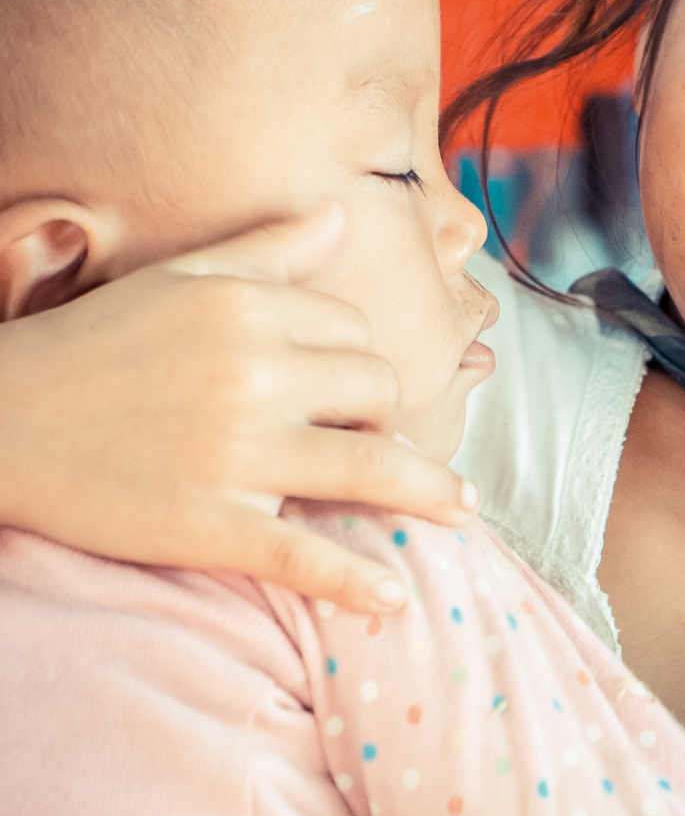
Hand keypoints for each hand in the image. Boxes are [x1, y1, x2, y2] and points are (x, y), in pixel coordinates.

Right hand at [0, 201, 475, 611]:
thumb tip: (342, 216)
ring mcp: (236, 453)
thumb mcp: (176, 278)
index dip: (359, 363)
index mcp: (247, 308)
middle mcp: (254, 373)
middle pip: (376, 394)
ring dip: (429, 494)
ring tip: (464, 513)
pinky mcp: (208, 524)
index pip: (354, 333)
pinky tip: (395, 599)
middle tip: (384, 444)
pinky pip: (305, 556)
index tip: (352, 391)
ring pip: (369, 469)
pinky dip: (358, 582)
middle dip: (387, 419)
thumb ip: (267, 249)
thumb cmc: (90, 345)